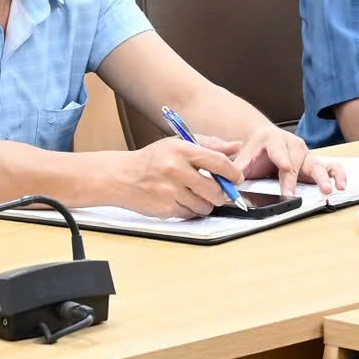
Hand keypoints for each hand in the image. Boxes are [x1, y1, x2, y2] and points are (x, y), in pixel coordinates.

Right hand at [105, 137, 245, 217]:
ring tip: (196, 194)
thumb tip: (236, 147)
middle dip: (222, 193)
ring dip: (206, 203)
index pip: (219, 162)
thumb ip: (210, 145)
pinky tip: (181, 200)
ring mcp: (170, 191)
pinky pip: (191, 214)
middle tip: (219, 191)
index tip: (237, 178)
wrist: (121, 177)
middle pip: (216, 189)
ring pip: (205, 205)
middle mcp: (176, 170)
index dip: (233, 173)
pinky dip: (191, 210)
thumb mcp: (178, 143)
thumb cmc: (153, 159)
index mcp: (182, 150)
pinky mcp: (165, 208)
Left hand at [227, 123, 340, 195]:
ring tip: (329, 189)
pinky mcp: (315, 162)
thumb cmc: (256, 150)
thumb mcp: (243, 157)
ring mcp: (306, 153)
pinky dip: (337, 174)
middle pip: (296, 161)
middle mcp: (292, 145)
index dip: (282, 158)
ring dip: (324, 176)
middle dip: (295, 178)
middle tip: (293, 194)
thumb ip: (237, 169)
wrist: (265, 139)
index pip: (277, 149)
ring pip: (317, 163)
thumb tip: (229, 185)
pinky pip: (330, 166)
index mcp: (272, 140)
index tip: (285, 167)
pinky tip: (341, 185)